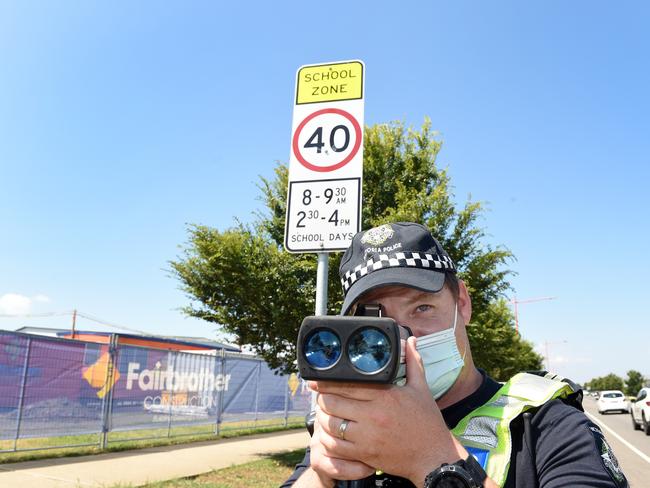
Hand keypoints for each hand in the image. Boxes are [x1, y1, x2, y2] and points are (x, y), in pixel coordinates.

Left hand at [310, 336, 467, 484]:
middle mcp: (373, 416)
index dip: (327, 382)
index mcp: (385, 396)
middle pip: (334, 403)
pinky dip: (328, 439)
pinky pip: (337, 446)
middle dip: (322, 398)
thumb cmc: (427, 423)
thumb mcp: (421, 389)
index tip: (317, 379)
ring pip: (331, 425)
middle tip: (319, 395)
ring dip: (322, 418)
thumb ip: (412, 362)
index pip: (347, 385)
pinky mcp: (365, 454)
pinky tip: (328, 434)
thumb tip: (409, 341)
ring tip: (322, 412)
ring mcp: (367, 437)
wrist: (434, 457)